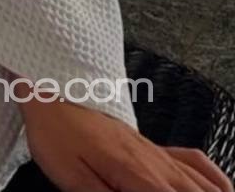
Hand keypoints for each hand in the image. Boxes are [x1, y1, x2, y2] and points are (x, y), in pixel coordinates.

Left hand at [20, 92, 233, 191]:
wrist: (51, 87)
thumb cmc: (56, 132)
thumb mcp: (72, 178)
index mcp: (138, 175)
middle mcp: (156, 164)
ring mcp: (157, 153)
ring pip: (201, 183)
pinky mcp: (151, 146)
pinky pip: (194, 160)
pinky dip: (212, 178)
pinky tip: (220, 187)